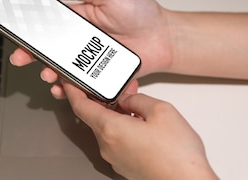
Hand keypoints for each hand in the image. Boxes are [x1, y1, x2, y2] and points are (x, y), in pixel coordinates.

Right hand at [10, 0, 172, 98]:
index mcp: (79, 19)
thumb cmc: (142, 12)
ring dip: (52, 74)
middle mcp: (82, 41)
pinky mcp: (101, 75)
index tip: (19, 36)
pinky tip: (66, 89)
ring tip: (48, 75)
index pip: (49, 26)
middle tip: (22, 58)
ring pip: (63, 70)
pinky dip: (72, 90)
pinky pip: (82, 85)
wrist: (166, 38)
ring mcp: (91, 60)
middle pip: (52, 51)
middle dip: (34, 56)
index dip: (33, 32)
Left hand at [63, 81, 217, 179]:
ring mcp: (115, 158)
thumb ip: (138, 99)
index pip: (80, 106)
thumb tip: (128, 98)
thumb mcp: (161, 110)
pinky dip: (123, 128)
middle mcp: (107, 146)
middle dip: (105, 100)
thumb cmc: (177, 155)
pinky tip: (141, 124)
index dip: (73, 90)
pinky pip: (117, 141)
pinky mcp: (124, 166)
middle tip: (120, 87)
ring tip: (138, 105)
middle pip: (95, 117)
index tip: (69, 81)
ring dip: (117, 114)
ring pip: (108, 129)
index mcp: (111, 129)